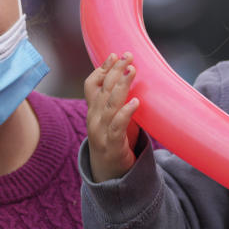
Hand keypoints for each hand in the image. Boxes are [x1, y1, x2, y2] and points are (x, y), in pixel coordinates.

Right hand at [84, 52, 140, 181]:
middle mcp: (94, 118)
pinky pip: (117, 126)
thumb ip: (116, 100)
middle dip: (115, 71)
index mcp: (93, 110)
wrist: (108, 174)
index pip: (92, 84)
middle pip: (102, 90)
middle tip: (128, 56)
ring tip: (132, 71)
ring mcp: (100, 132)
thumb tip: (130, 76)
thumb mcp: (113, 117)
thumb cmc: (115, 141)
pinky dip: (126, 112)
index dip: (102, 68)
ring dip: (121, 86)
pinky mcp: (111, 145)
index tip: (115, 54)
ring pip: (109, 104)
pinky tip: (136, 102)